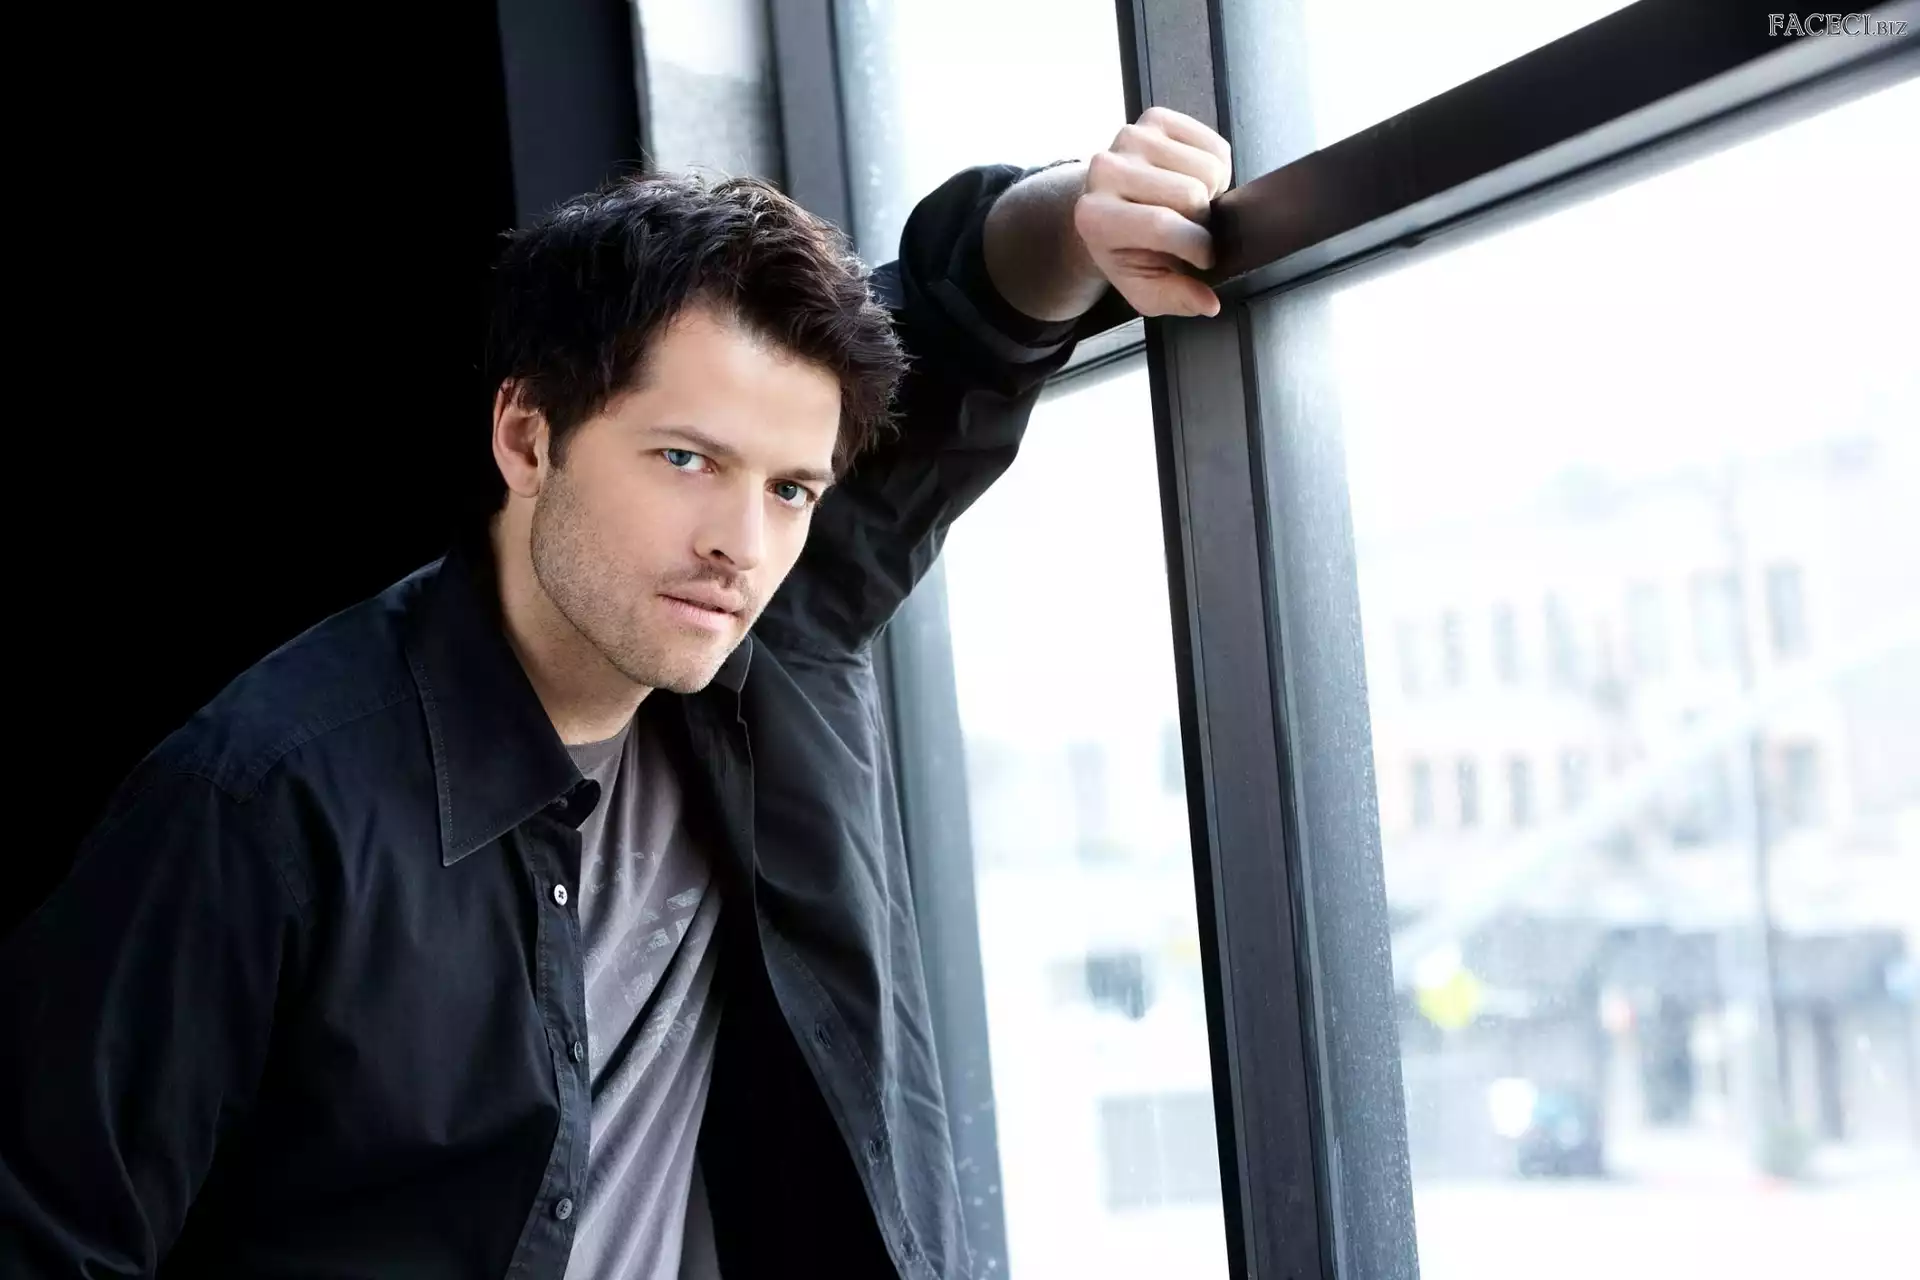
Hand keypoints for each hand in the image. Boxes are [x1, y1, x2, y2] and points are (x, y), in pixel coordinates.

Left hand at [1074, 107, 1232, 317]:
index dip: (1196, 246)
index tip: (1203, 258)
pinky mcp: (1154, 119)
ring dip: (1211, 193)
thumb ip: (1174, 299)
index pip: (1162, 225)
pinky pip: (1213, 144)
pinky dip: (1216, 167)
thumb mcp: (1144, 288)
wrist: (1108, 209)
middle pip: (1191, 194)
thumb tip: (1207, 302)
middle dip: (1204, 220)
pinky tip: (1192, 180)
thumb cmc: (1128, 250)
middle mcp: (1105, 170)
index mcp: (1095, 216)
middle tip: (1191, 230)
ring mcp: (1129, 138)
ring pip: (1207, 168)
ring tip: (1189, 206)